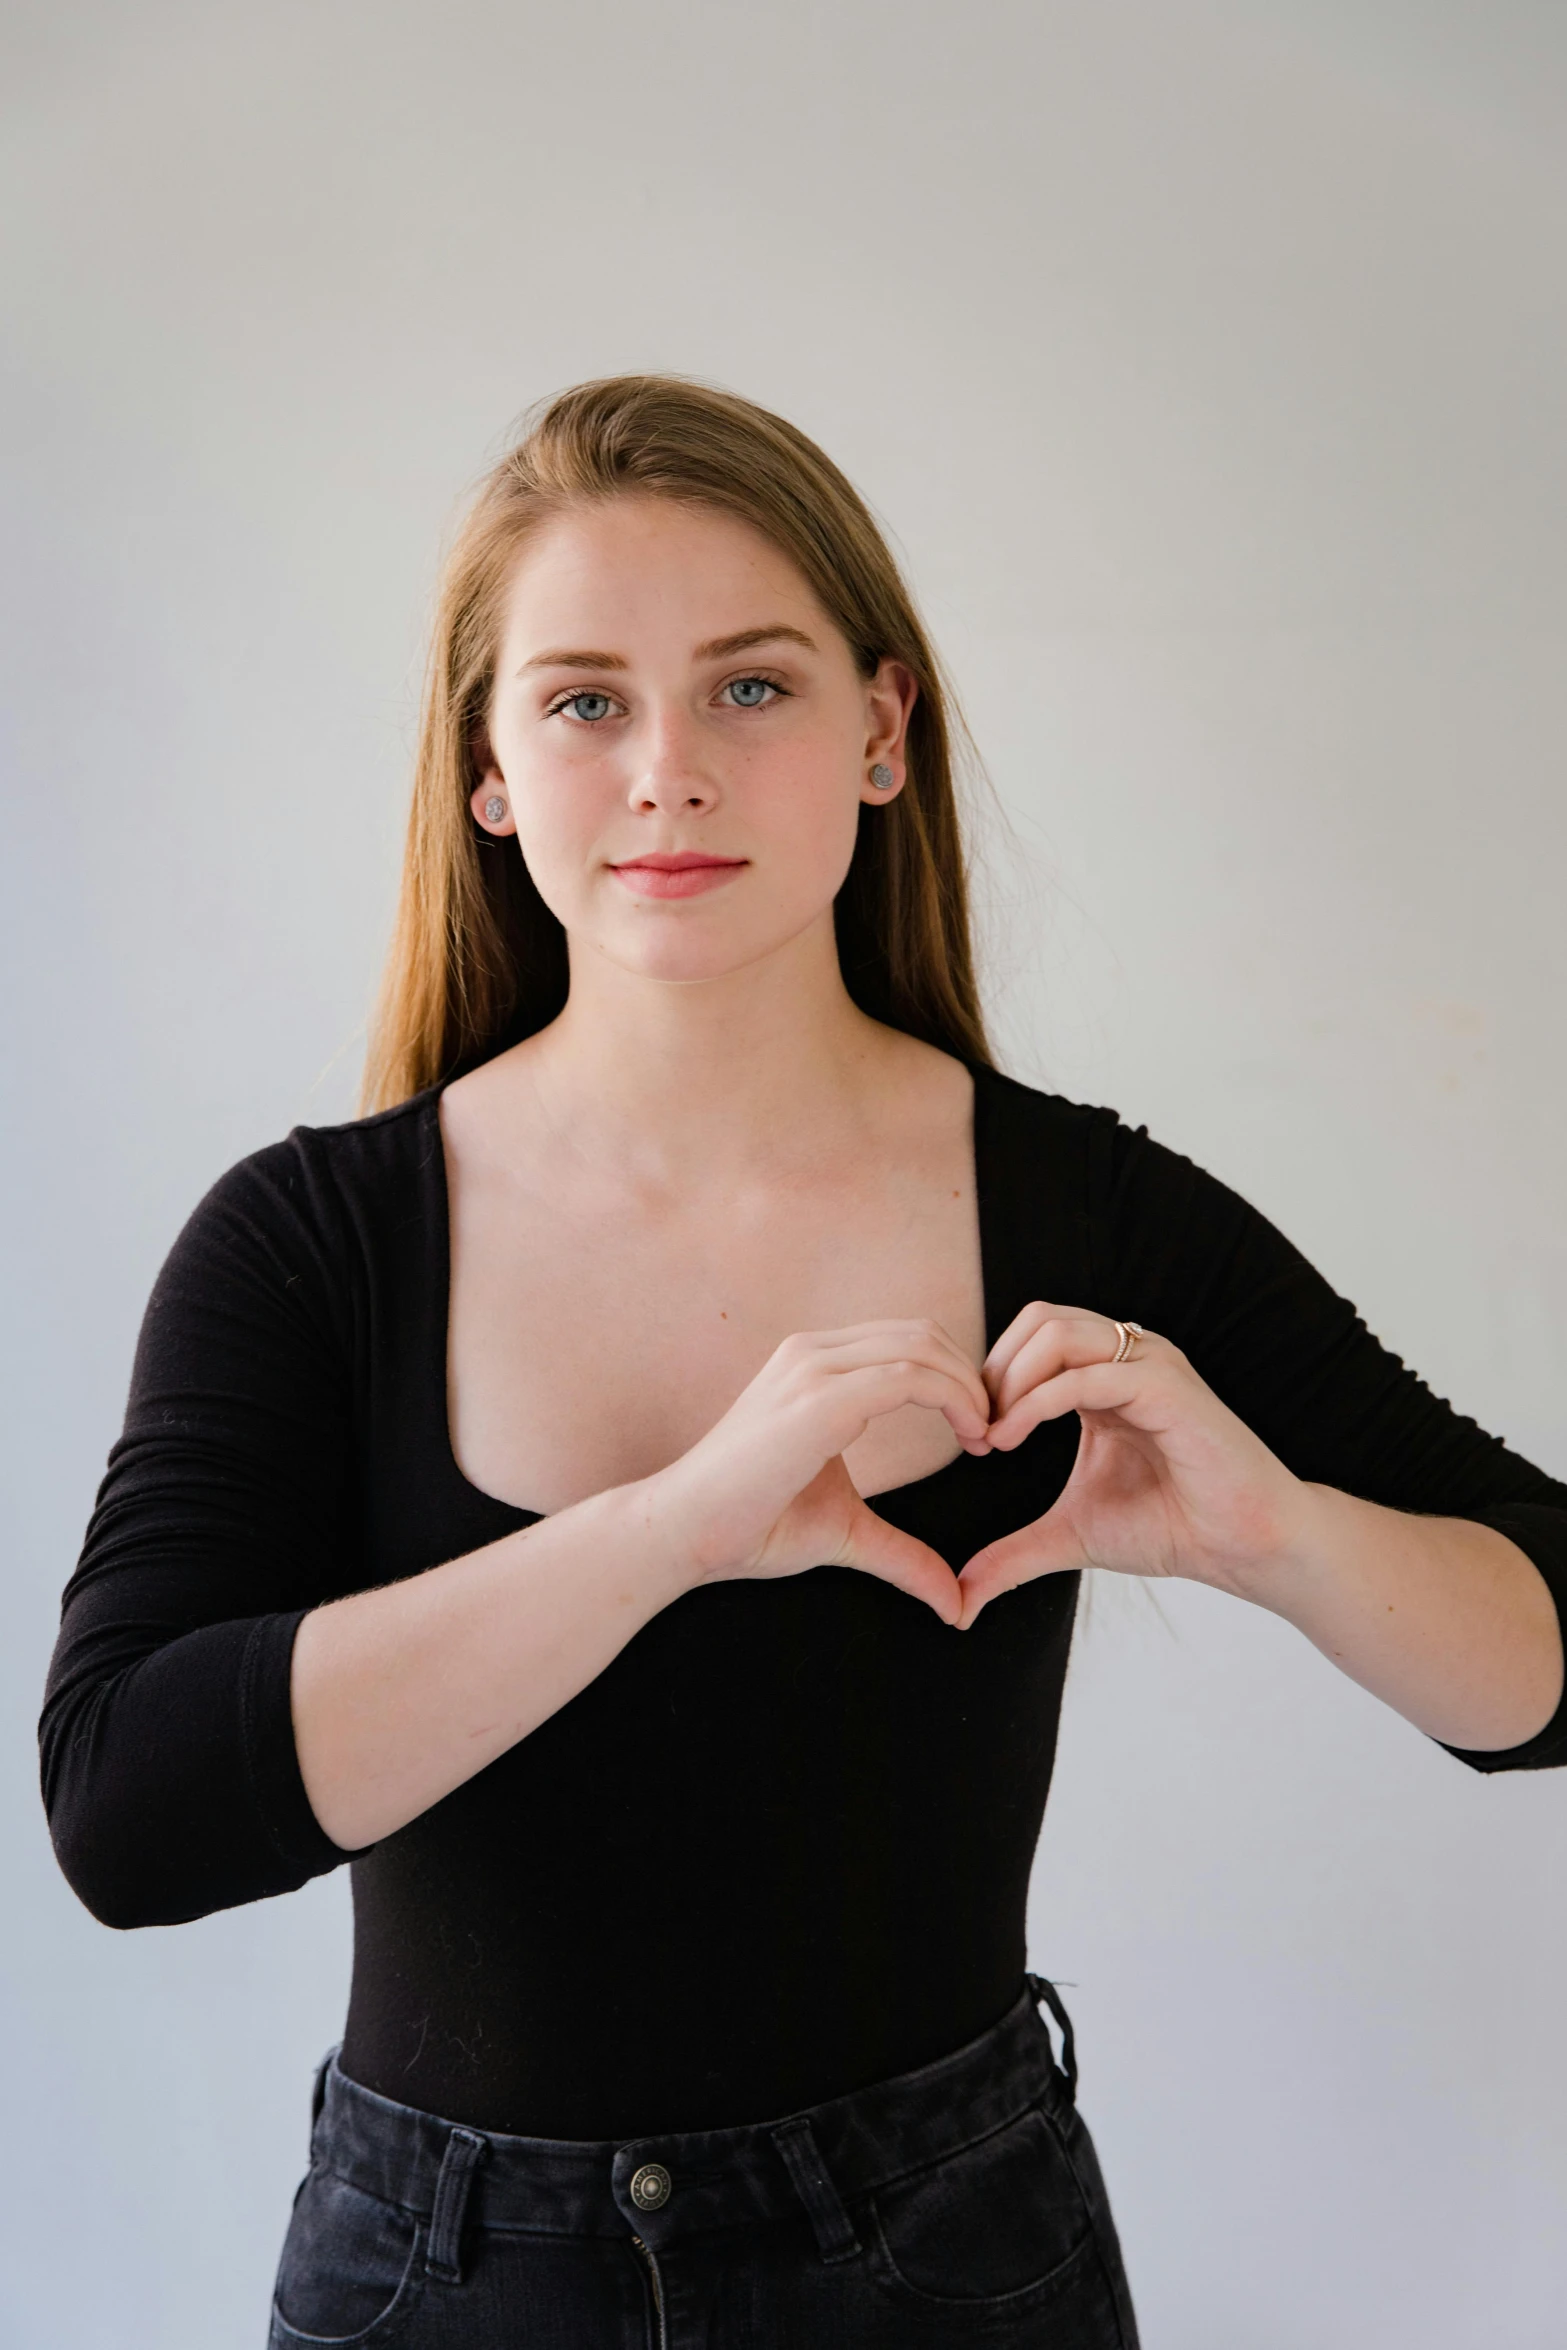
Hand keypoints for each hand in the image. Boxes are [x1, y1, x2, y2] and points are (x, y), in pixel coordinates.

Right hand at [648, 1320, 994, 1624]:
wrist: (683, 1532)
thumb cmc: (749, 1526)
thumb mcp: (844, 1530)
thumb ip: (901, 1553)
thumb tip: (954, 1603)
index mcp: (812, 1366)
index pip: (905, 1342)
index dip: (955, 1378)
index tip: (980, 1431)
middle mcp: (811, 1354)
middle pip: (922, 1334)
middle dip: (971, 1377)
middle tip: (995, 1432)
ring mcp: (811, 1370)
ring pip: (921, 1347)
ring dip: (970, 1388)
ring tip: (986, 1436)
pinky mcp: (817, 1400)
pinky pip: (907, 1376)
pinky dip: (954, 1399)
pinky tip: (971, 1438)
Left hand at [957, 1302, 1307, 1628]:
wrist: (1244, 1547)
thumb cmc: (1172, 1528)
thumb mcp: (1073, 1535)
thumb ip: (1015, 1554)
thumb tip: (961, 1597)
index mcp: (1106, 1374)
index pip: (1031, 1337)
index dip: (990, 1378)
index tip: (974, 1440)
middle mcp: (1129, 1357)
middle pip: (1038, 1319)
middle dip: (994, 1371)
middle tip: (978, 1433)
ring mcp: (1150, 1365)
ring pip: (1057, 1333)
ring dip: (1010, 1380)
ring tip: (995, 1436)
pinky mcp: (1168, 1388)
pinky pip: (1087, 1374)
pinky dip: (1038, 1400)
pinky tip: (1014, 1437)